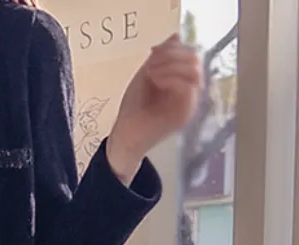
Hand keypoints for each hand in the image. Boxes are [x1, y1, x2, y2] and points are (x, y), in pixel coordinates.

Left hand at [108, 34, 203, 175]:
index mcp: (181, 80)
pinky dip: (170, 77)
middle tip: (150, 64)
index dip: (173, 47)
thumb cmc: (133, 108)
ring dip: (171, 65)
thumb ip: (161, 56)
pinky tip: (155, 80)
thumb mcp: (146, 73)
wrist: (124, 135)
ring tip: (151, 73)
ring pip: (195, 70)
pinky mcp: (185, 113)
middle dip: (171, 54)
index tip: (152, 53)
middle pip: (195, 58)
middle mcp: (189, 91)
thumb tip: (177, 35)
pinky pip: (188, 85)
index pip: (190, 54)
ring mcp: (189, 102)